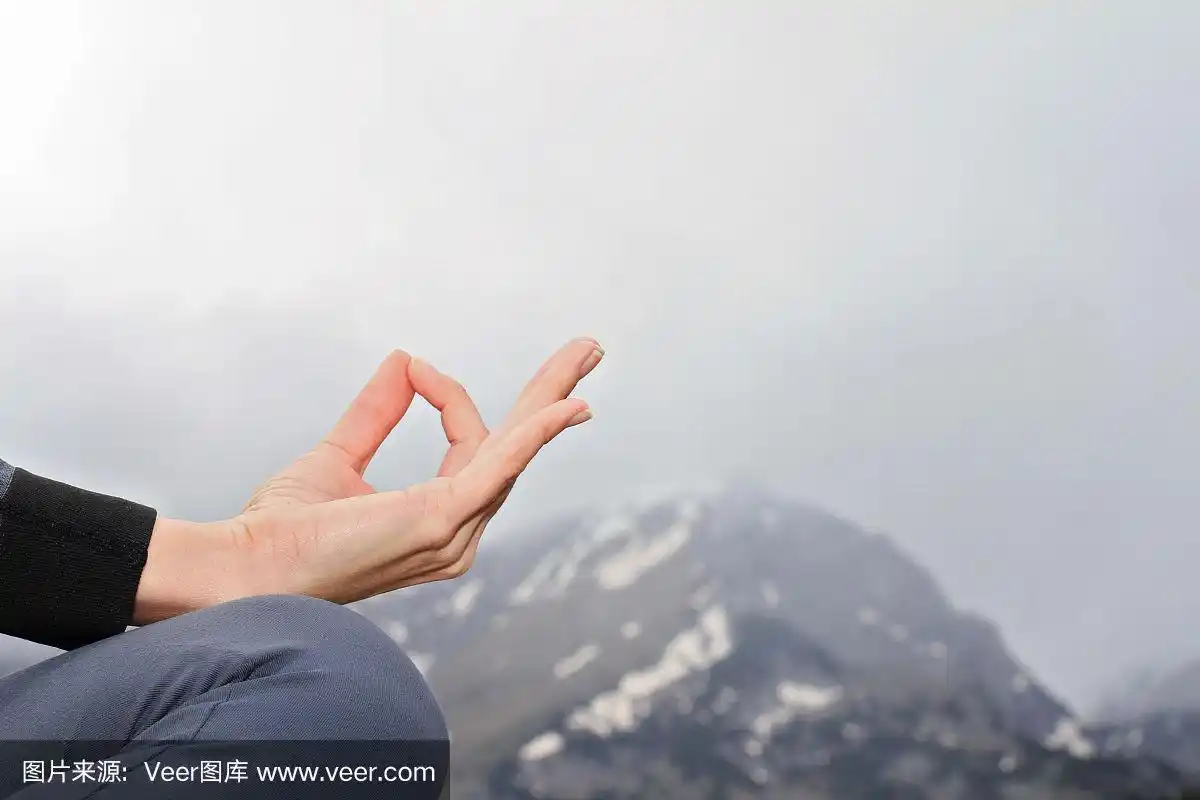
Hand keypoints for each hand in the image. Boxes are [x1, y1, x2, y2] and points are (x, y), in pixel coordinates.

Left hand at [133, 337, 603, 623]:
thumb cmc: (281, 530)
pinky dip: (536, 431)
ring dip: (550, 395)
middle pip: (515, 450)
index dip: (448, 396)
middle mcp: (456, 533)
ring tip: (585, 350)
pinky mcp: (442, 520)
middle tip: (587, 348)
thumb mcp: (336, 456)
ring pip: (514, 449)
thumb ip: (374, 413)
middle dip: (550, 395)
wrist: (245, 567)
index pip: (471, 445)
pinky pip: (501, 466)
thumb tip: (402, 361)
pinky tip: (567, 405)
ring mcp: (454, 531)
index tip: (412, 367)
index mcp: (436, 519)